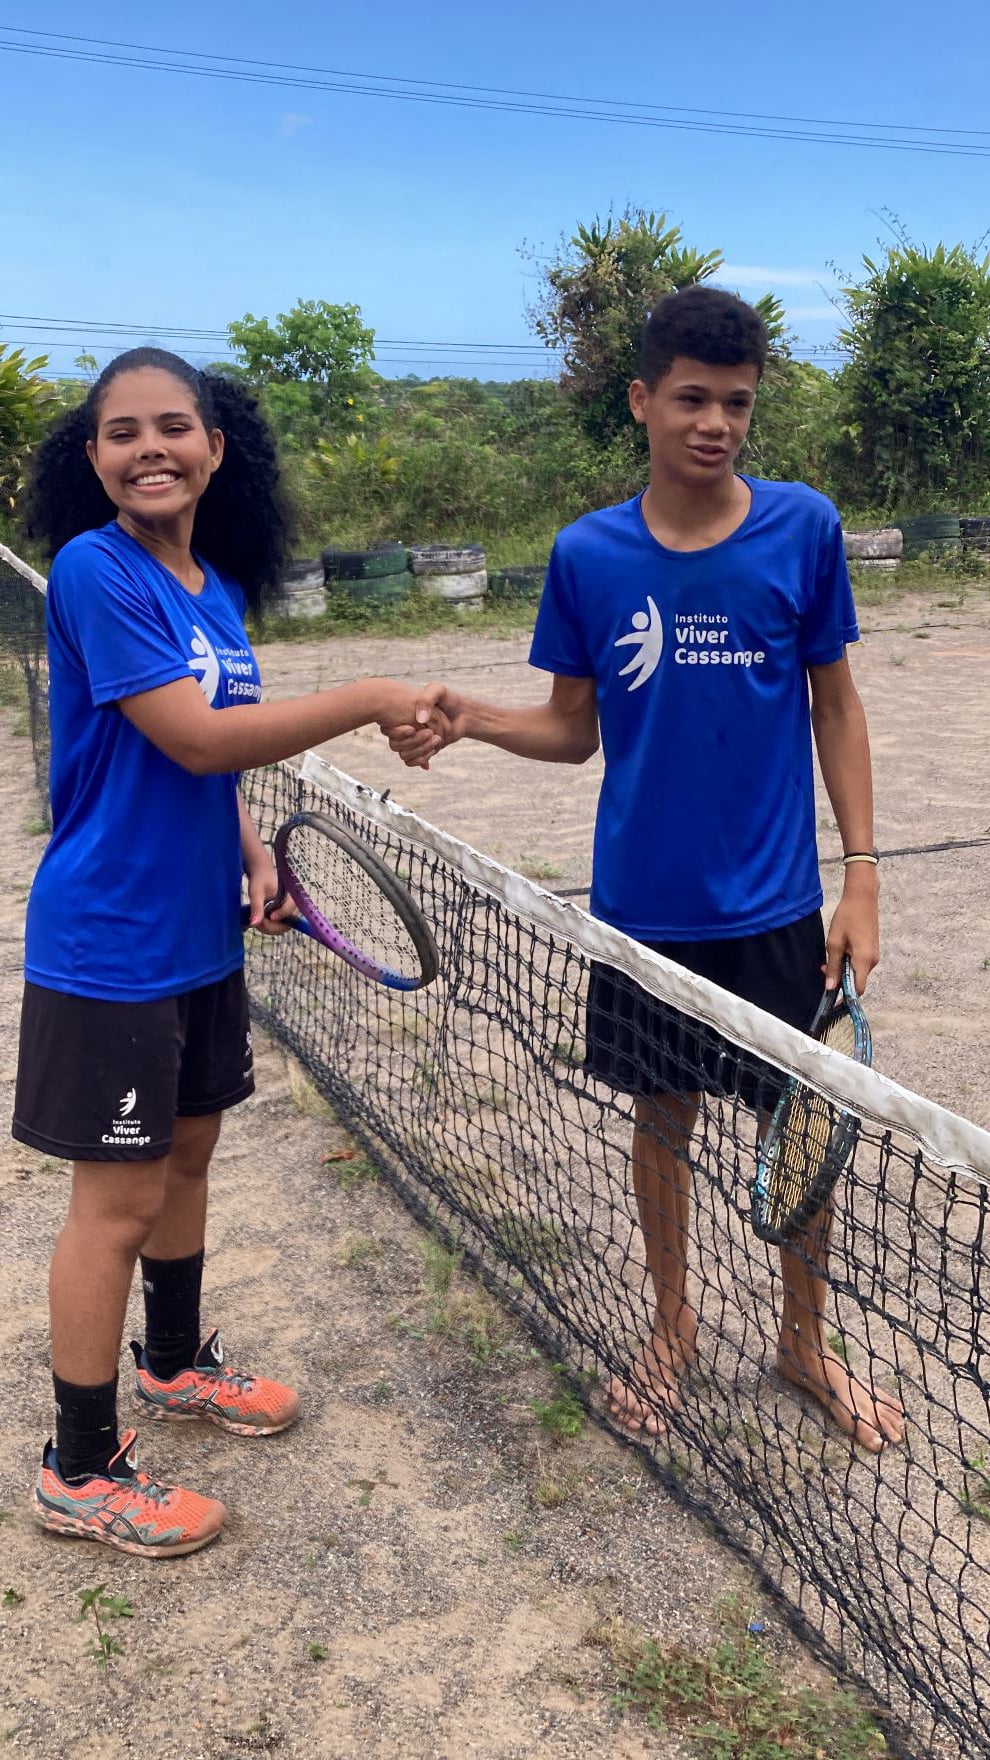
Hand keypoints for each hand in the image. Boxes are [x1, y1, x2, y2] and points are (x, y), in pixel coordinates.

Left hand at [244, 853, 294, 934]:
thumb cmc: (259, 878)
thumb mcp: (256, 892)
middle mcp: (292, 905)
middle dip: (272, 926)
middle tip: (258, 923)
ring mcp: (288, 911)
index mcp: (291, 895)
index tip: (269, 917)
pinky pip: (279, 925)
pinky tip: (260, 920)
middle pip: (288, 923)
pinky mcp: (283, 915)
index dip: (281, 915)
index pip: (291, 909)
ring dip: (269, 927)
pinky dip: (269, 925)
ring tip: (257, 920)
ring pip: (283, 927)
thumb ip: (256, 907)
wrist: (260, 873)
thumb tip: (253, 924)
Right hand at [381, 681, 463, 769]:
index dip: (400, 733)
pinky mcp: (419, 749)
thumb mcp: (437, 690)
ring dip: (420, 750)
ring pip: (404, 754)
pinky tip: (432, 751)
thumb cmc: (448, 700)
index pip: (390, 731)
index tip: (413, 727)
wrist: (462, 712)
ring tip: (436, 740)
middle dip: (414, 741)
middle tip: (430, 733)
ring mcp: (411, 739)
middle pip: (395, 745)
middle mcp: (404, 727)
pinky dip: (420, 759)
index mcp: (401, 715)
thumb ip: (426, 699)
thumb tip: (418, 720)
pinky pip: (410, 761)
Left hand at [824, 869, 879, 995]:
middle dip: (840, 979)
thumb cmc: (847, 917)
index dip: (846, 997)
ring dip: (842, 969)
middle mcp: (873, 961)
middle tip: (823, 969)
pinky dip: (848, 962)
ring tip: (829, 957)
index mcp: (864, 960)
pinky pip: (859, 963)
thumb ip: (832, 966)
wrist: (862, 897)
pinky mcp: (872, 949)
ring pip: (857, 971)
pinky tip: (839, 950)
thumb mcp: (834, 943)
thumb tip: (830, 987)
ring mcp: (874, 955)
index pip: (858, 989)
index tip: (833, 1001)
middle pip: (856, 981)